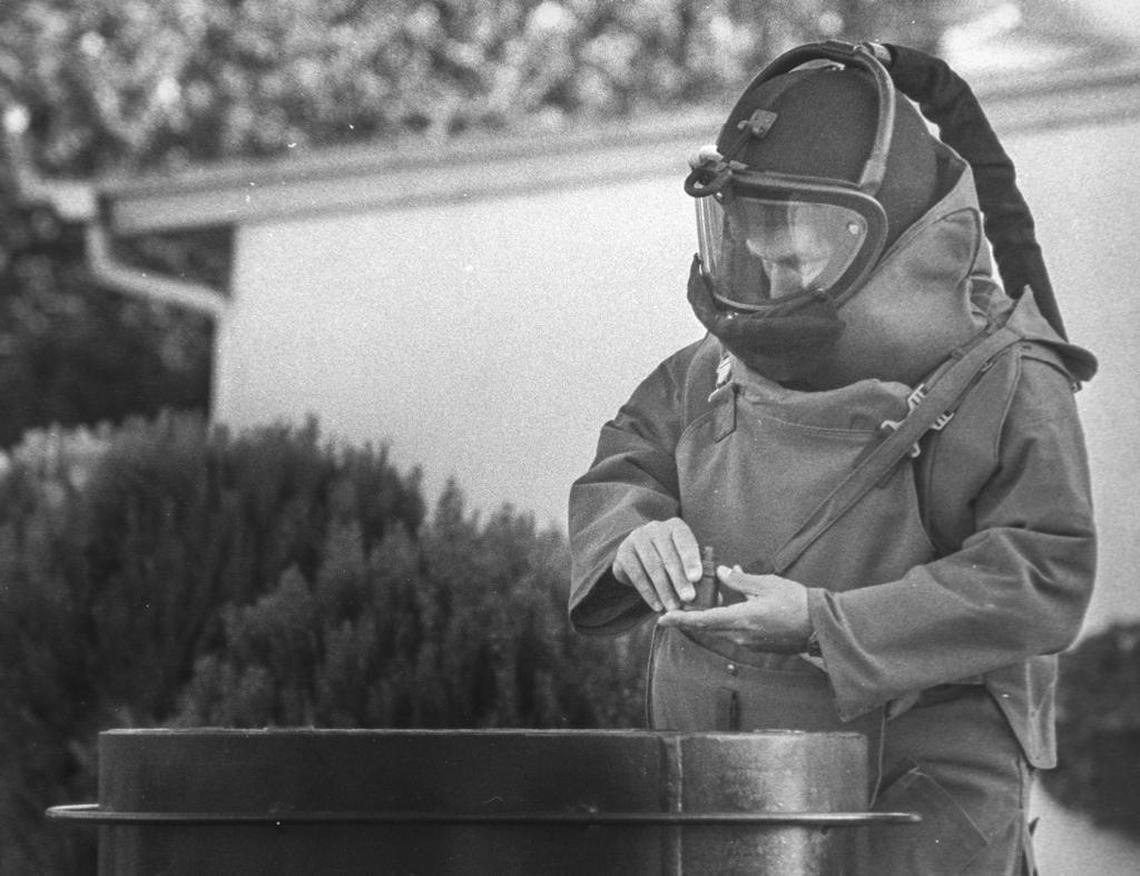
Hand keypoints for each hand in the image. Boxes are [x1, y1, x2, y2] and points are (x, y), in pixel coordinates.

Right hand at [612, 518, 702, 611]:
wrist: (638, 555)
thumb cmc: (670, 559)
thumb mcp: (684, 561)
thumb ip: (699, 576)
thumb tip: (715, 599)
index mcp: (676, 526)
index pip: (684, 540)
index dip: (691, 559)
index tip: (697, 578)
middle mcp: (655, 528)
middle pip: (668, 555)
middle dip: (679, 579)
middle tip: (688, 598)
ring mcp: (637, 538)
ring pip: (652, 566)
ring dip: (664, 589)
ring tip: (673, 607)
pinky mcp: (623, 553)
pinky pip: (637, 574)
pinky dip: (648, 593)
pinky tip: (657, 606)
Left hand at [656, 565, 811, 653]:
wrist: (820, 626)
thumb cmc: (796, 602)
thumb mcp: (766, 584)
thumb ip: (740, 581)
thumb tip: (722, 572)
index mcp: (741, 620)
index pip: (703, 621)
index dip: (681, 620)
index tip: (662, 619)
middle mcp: (741, 636)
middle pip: (708, 627)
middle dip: (692, 616)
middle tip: (680, 604)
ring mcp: (749, 643)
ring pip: (722, 628)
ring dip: (714, 614)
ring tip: (716, 593)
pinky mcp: (757, 645)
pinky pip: (735, 631)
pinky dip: (729, 617)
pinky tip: (736, 601)